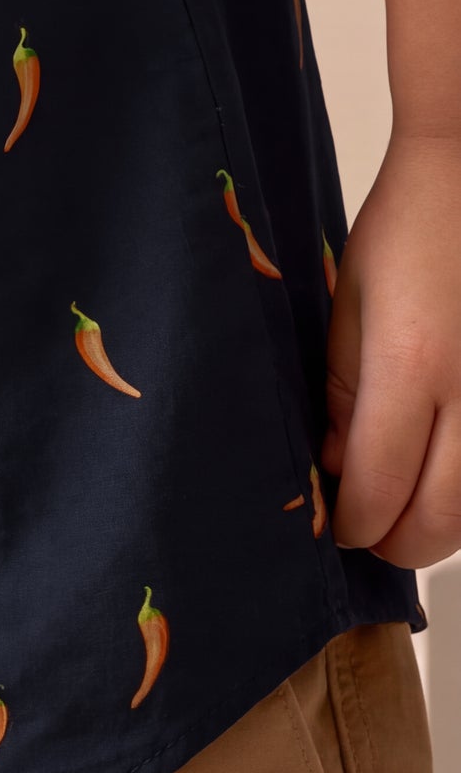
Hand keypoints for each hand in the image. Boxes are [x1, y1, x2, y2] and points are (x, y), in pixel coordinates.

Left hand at [320, 128, 460, 568]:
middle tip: (362, 525)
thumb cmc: (407, 230)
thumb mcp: (349, 304)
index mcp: (411, 366)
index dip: (348, 522)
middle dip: (390, 541)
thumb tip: (337, 464)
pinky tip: (441, 472)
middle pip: (435, 524)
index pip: (376, 488)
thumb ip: (339, 391)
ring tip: (399, 499)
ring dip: (434, 525)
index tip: (331, 521)